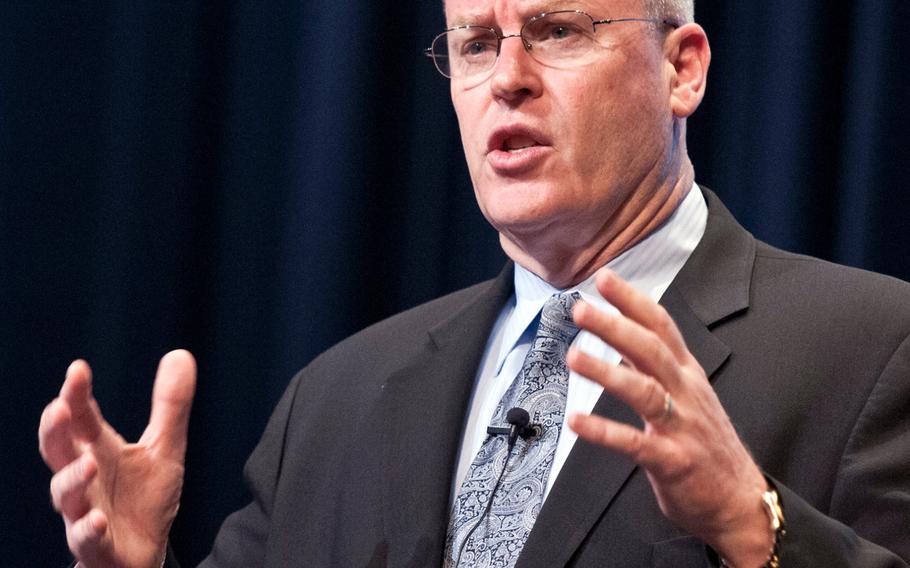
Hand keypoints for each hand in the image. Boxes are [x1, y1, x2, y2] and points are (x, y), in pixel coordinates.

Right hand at [38, 350, 195, 567]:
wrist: (145, 552)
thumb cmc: (144, 497)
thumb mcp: (165, 448)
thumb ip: (170, 405)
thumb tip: (180, 354)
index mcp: (98, 449)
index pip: (80, 418)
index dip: (76, 394)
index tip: (78, 369)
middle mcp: (85, 478)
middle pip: (58, 451)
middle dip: (55, 431)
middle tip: (59, 408)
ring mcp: (84, 511)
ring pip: (65, 494)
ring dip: (73, 478)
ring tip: (90, 463)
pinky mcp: (97, 545)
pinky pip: (86, 538)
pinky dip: (88, 528)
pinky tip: (98, 519)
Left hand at [566, 270, 772, 566]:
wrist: (740, 500)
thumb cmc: (707, 444)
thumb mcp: (686, 395)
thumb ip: (653, 367)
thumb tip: (618, 338)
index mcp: (687, 374)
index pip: (661, 327)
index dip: (633, 301)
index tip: (604, 277)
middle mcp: (686, 393)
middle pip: (651, 350)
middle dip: (616, 326)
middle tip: (581, 308)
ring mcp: (682, 427)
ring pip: (644, 391)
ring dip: (606, 371)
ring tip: (573, 357)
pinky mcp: (673, 462)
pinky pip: (635, 443)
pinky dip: (604, 431)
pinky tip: (576, 420)